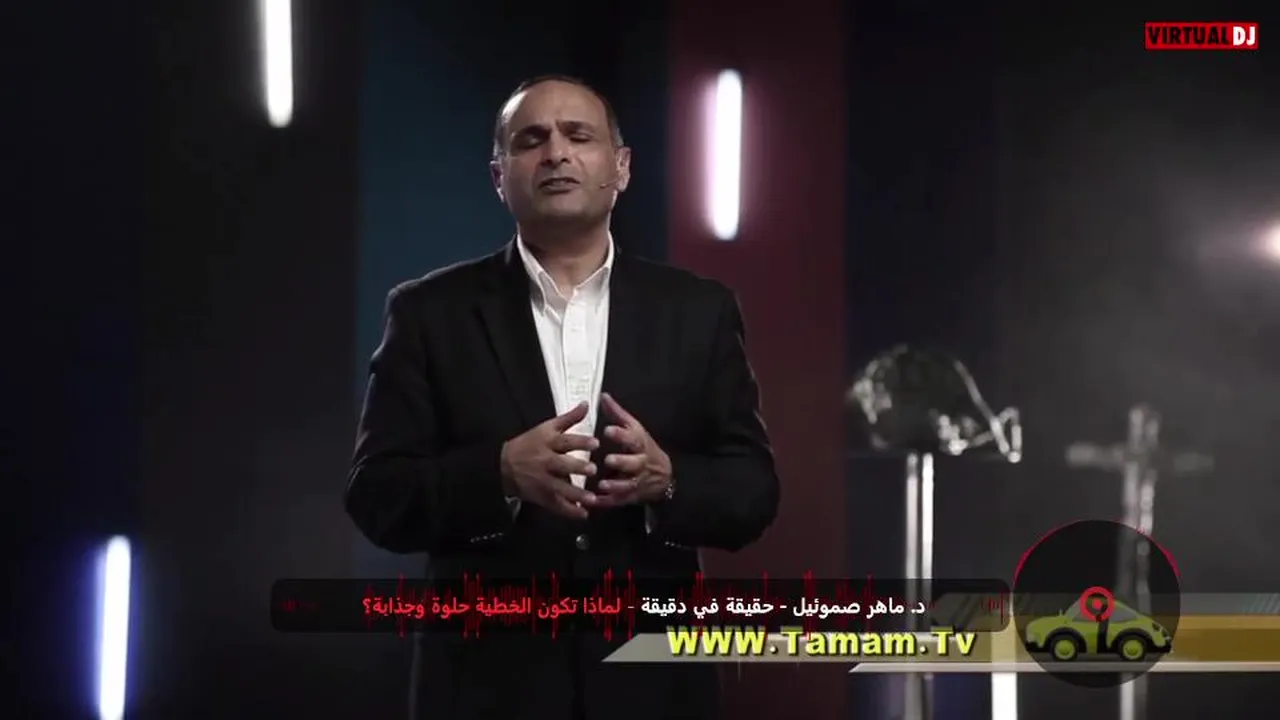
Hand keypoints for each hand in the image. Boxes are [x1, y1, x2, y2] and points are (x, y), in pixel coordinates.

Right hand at [500, 402, 598, 518]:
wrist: (504, 465)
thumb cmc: (529, 443)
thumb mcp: (546, 428)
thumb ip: (569, 418)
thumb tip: (587, 404)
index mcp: (547, 442)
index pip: (564, 441)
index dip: (579, 442)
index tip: (595, 443)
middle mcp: (545, 461)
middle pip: (561, 464)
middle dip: (576, 467)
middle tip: (593, 469)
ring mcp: (542, 480)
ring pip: (559, 488)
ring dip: (575, 494)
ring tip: (592, 499)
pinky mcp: (541, 495)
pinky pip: (555, 504)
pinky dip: (569, 511)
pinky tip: (583, 514)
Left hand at [594, 393, 672, 506]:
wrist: (664, 474)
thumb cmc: (643, 447)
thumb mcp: (635, 429)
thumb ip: (618, 414)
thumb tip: (603, 396)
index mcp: (640, 444)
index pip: (633, 438)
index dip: (621, 435)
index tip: (608, 430)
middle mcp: (641, 463)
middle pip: (634, 463)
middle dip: (622, 462)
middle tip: (608, 460)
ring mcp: (638, 481)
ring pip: (629, 485)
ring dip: (616, 485)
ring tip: (602, 484)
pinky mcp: (632, 496)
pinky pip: (621, 500)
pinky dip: (608, 502)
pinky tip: (595, 502)